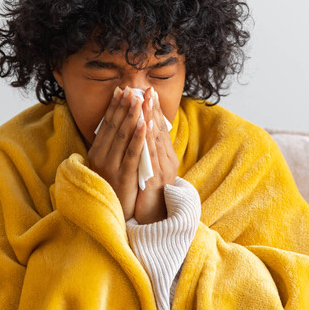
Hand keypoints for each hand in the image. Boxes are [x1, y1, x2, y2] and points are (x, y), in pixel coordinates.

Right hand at [87, 86, 146, 220]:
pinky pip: (132, 153)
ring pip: (123, 136)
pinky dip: (139, 137)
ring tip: (139, 99)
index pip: (107, 124)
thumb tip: (117, 125)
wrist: (113, 213)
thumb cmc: (113, 187)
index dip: (114, 107)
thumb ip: (110, 147)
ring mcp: (111, 166)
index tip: (121, 91)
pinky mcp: (123, 175)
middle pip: (114, 126)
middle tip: (132, 89)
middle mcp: (101, 157)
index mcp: (96, 152)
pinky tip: (145, 124)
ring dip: (132, 116)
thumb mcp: (107, 165)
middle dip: (124, 106)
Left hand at [134, 87, 178, 223]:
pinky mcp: (154, 179)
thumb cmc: (148, 195)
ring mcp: (161, 170)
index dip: (153, 110)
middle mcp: (166, 161)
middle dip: (152, 109)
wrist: (155, 220)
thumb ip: (147, 153)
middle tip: (147, 89)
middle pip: (158, 131)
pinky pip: (149, 156)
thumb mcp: (148, 170)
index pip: (158, 129)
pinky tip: (143, 125)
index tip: (148, 92)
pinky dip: (146, 139)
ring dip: (149, 118)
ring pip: (155, 140)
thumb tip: (142, 134)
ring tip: (144, 100)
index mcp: (165, 157)